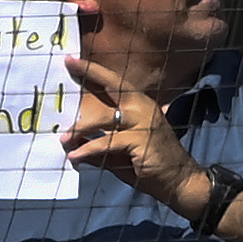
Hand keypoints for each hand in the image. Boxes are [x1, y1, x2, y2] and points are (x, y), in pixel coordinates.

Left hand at [58, 55, 207, 209]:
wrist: (178, 181)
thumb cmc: (147, 163)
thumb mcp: (117, 152)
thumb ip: (96, 145)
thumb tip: (71, 144)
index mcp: (138, 105)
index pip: (114, 83)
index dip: (93, 70)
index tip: (71, 60)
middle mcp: (141, 107)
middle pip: (112, 86)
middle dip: (89, 74)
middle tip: (67, 66)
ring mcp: (143, 122)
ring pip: (104, 118)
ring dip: (80, 128)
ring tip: (64, 139)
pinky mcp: (141, 140)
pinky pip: (107, 143)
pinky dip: (89, 149)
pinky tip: (75, 156)